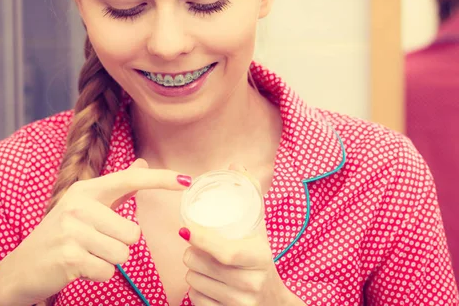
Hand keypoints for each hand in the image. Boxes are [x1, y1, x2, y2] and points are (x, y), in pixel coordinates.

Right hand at [0, 159, 189, 305]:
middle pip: (133, 233)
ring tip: (87, 255)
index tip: (187, 180)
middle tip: (95, 244)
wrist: (22, 267)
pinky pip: (108, 271)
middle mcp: (78, 205)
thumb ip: (118, 186)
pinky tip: (79, 267)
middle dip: (120, 245)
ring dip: (109, 260)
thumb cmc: (64, 235)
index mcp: (87, 190)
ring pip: (123, 253)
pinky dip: (98, 274)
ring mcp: (72, 231)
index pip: (130, 180)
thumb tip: (143, 162)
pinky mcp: (69, 256)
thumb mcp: (88, 206)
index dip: (161, 179)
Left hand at [180, 166, 302, 305]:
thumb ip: (250, 196)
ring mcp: (239, 304)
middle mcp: (251, 284)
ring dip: (192, 271)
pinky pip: (195, 300)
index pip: (224, 252)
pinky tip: (207, 283)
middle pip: (201, 265)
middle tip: (196, 246)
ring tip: (203, 263)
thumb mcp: (259, 230)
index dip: (201, 240)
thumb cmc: (260, 260)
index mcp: (259, 258)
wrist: (272, 303)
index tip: (185, 228)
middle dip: (191, 253)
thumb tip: (237, 165)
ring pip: (194, 281)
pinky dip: (195, 290)